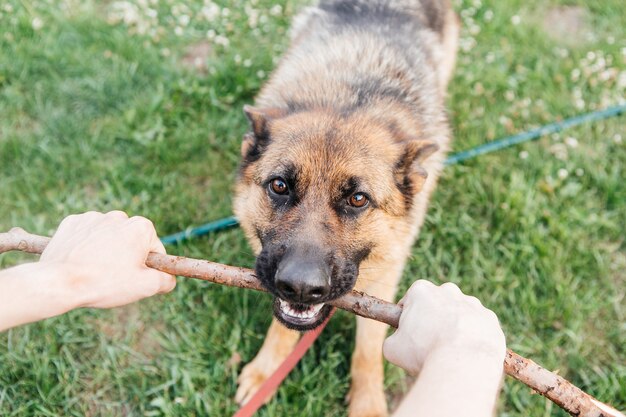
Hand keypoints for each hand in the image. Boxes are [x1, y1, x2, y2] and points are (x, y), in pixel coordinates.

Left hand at [40, 211, 175, 308]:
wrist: (59, 282)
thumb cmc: (104, 283)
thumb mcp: (145, 286)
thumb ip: (166, 280)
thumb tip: (170, 279)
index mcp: (141, 227)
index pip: (154, 250)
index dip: (147, 268)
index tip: (135, 278)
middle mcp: (119, 216)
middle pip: (131, 241)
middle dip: (127, 257)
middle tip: (114, 277)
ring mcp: (93, 217)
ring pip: (108, 238)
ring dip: (106, 251)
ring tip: (95, 271)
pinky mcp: (72, 222)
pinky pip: (86, 235)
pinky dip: (85, 247)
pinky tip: (80, 261)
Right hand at [384, 280, 504, 374]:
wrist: (462, 365)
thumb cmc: (424, 353)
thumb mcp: (392, 348)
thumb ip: (393, 339)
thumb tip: (398, 342)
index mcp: (421, 290)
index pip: (410, 301)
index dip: (408, 318)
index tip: (410, 334)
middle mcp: (448, 290)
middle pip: (437, 305)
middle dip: (433, 320)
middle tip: (430, 343)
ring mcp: (472, 303)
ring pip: (459, 315)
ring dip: (455, 328)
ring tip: (451, 352)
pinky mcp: (490, 318)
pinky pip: (479, 328)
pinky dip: (473, 338)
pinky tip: (467, 354)